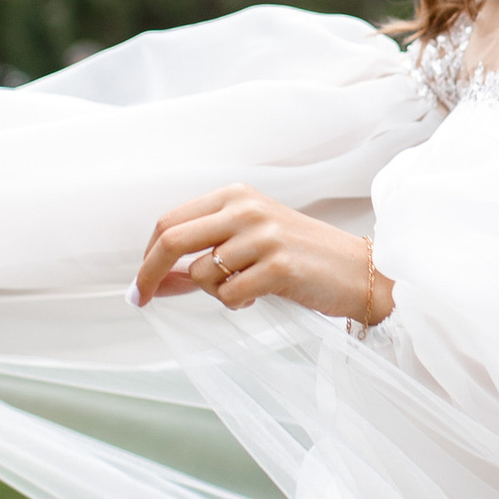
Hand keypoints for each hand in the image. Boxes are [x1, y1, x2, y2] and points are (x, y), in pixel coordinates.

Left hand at [135, 186, 391, 326]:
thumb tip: (154, 281)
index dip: (147, 255)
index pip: (170, 221)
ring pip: (201, 274)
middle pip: (172, 240)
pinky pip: (228, 294)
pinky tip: (258, 296)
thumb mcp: (248, 243)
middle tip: (140, 300)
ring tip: (245, 288)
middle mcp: (246, 208)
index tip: (140, 284)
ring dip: (214, 292)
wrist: (357, 270)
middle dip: (149, 274)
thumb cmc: (299, 258)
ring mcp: (263, 235)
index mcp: (235, 195)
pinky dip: (235, 303)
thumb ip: (202, 254)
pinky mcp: (278, 266)